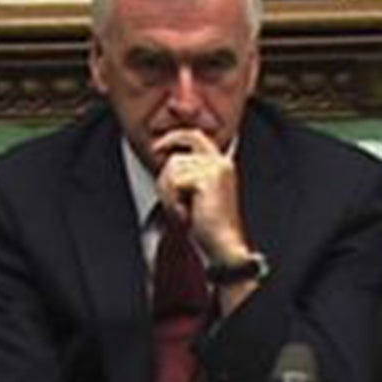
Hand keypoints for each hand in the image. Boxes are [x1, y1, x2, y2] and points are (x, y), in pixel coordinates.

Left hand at [154, 129, 246, 262]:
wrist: (223, 245)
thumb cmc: (209, 225)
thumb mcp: (196, 193)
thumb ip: (187, 173)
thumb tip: (167, 159)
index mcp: (222, 165)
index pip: (195, 136)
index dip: (174, 137)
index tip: (158, 147)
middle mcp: (221, 163)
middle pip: (180, 151)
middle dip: (166, 168)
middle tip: (162, 177)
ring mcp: (215, 169)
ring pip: (173, 167)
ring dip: (169, 192)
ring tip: (182, 210)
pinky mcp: (207, 179)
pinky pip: (175, 181)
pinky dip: (173, 200)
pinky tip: (185, 214)